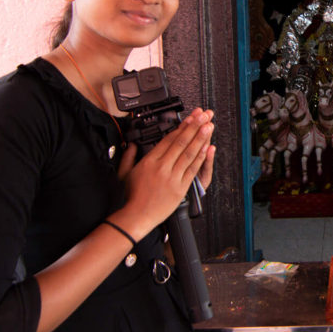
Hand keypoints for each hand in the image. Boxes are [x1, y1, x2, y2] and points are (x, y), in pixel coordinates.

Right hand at [115, 109, 215, 237]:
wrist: (136, 216)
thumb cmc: (130, 197)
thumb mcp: (123, 173)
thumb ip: (128, 156)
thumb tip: (132, 145)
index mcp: (149, 161)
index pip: (168, 139)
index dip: (181, 127)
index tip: (189, 117)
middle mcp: (162, 167)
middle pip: (181, 142)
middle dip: (194, 126)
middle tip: (204, 115)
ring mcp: (172, 177)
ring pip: (189, 153)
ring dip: (201, 138)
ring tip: (209, 125)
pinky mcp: (180, 188)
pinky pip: (192, 169)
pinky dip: (201, 158)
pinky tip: (207, 147)